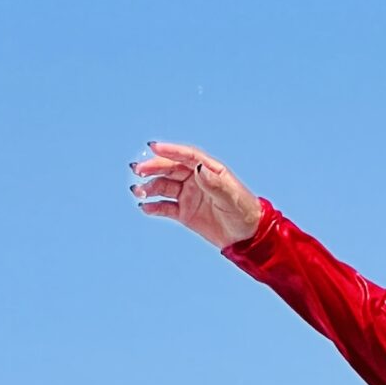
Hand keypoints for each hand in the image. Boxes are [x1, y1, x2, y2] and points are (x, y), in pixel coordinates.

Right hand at [131, 142, 261, 248]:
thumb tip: (198, 168)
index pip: (187, 156)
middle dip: (153, 168)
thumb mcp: (230, 196)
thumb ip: (214, 183)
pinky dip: (154, 207)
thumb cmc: (244, 212)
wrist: (247, 237)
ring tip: (138, 191)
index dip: (170, 150)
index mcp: (209, 170)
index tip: (153, 147)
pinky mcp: (184, 213)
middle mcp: (196, 179)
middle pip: (170, 169)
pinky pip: (165, 207)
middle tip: (137, 170)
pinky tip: (144, 207)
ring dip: (150, 187)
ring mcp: (189, 195)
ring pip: (164, 187)